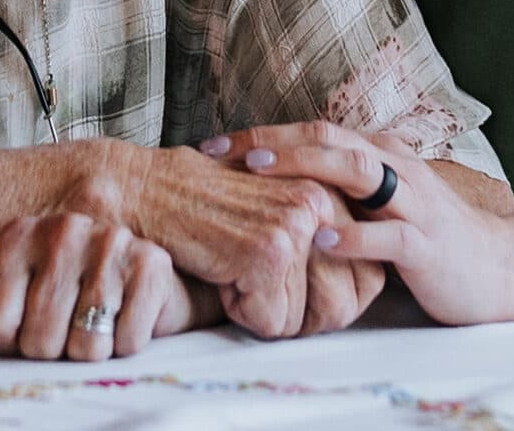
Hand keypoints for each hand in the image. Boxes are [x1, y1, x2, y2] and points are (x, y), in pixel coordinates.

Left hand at [0, 213, 193, 360]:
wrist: (144, 279)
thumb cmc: (73, 295)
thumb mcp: (18, 303)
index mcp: (19, 235)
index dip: (8, 343)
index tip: (26, 326)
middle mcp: (62, 228)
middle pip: (38, 341)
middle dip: (53, 351)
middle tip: (68, 326)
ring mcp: (109, 241)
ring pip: (84, 347)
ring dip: (91, 350)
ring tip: (97, 322)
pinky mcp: (151, 263)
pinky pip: (126, 342)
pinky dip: (126, 344)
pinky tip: (125, 317)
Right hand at [125, 145, 342, 338]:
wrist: (146, 189)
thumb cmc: (203, 205)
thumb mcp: (274, 211)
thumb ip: (318, 237)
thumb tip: (357, 292)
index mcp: (329, 190)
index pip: (366, 280)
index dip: (325, 301)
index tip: (286, 284)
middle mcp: (322, 201)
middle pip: (342, 305)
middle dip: (296, 312)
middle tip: (253, 278)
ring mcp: (297, 224)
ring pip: (304, 319)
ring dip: (265, 310)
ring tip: (235, 265)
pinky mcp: (269, 251)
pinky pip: (271, 323)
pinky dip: (239, 311)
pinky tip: (219, 268)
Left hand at [210, 120, 513, 325]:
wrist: (500, 267)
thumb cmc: (430, 235)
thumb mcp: (381, 203)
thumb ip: (339, 189)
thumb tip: (273, 188)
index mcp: (380, 153)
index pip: (315, 130)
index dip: (263, 134)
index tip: (213, 146)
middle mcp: (395, 166)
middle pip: (329, 137)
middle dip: (273, 140)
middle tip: (223, 151)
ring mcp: (414, 202)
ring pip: (358, 170)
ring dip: (306, 166)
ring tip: (262, 171)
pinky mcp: (427, 244)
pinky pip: (388, 234)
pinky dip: (352, 234)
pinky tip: (320, 239)